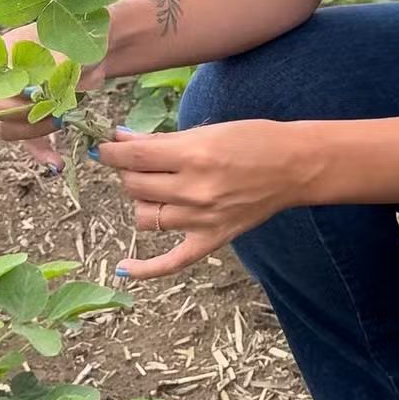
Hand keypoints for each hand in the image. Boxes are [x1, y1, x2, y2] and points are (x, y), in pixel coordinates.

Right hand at [0, 24, 106, 171]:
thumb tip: (36, 93)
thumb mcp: (66, 52)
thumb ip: (50, 72)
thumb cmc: (79, 43)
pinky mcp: (34, 119)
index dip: (12, 98)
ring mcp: (17, 102)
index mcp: (2, 58)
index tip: (39, 96)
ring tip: (62, 123)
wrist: (95, 49)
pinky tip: (56, 164)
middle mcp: (2, 82)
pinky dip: (43, 153)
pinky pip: (30, 142)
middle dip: (26, 116)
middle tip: (55, 110)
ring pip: (10, 129)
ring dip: (36, 132)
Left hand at [96, 121, 314, 279]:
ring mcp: (201, 220)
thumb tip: (121, 140)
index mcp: (193, 156)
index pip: (133, 157)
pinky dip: (145, 268)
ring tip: (154, 188)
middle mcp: (193, 191)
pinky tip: (124, 267)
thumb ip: (163, 139)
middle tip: (140, 161)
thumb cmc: (255, 139)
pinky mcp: (211, 239)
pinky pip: (171, 262)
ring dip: (141, 200)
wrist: (295, 166)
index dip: (111, 151)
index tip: (103, 147)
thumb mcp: (208, 131)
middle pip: (135, 186)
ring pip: (144, 217)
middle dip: (129, 170)